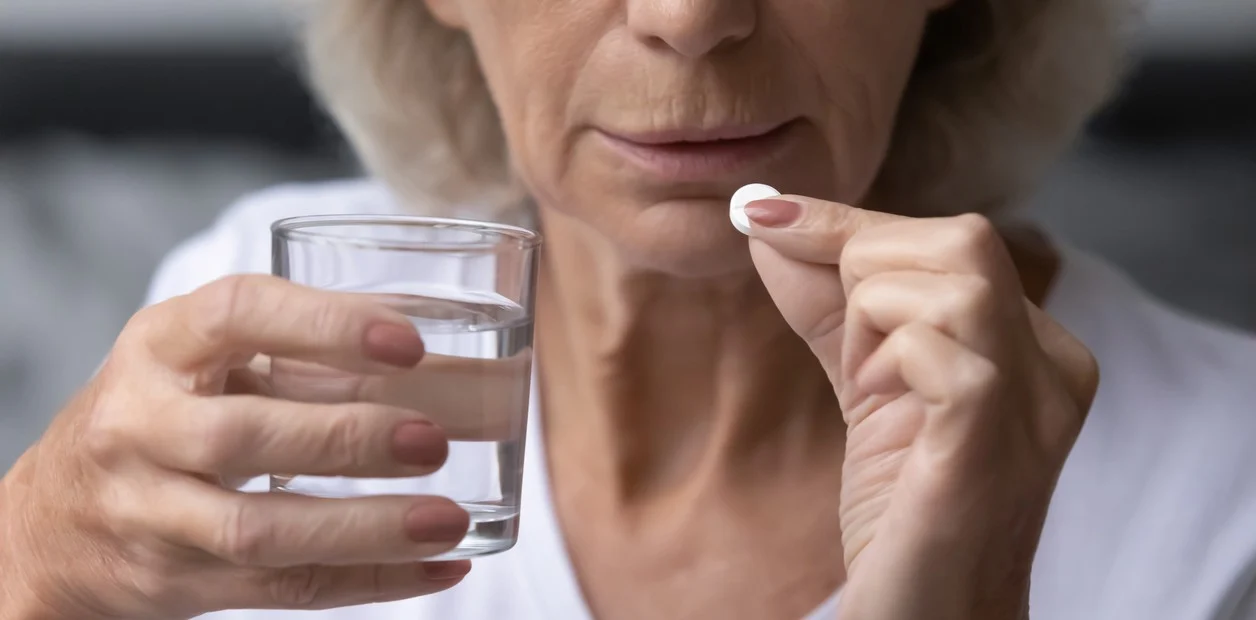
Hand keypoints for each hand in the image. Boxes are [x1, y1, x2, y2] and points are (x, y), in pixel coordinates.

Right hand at [1, 276, 471, 619]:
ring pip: (260, 530)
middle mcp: (140, 426)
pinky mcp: (175, 582)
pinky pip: (283, 588)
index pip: (237, 315)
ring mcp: (149, 512)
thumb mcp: (205, 362)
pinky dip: (370, 580)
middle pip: (242, 436)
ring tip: (448, 518)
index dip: (326, 325)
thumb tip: (445, 364)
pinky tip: (437, 565)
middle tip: (434, 440)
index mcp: (159, 346)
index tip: (408, 341)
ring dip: (367, 528)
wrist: (49, 521)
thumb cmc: (160, 415)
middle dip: (347, 440)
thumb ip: (305, 358)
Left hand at [746, 198, 1098, 619]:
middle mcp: (1054, 364)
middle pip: (962, 237)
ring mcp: (1035, 403)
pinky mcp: (995, 441)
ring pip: (955, 278)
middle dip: (866, 270)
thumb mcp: (867, 382)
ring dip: (874, 318)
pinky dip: (888, 359)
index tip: (761, 216)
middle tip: (853, 356)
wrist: (929, 616)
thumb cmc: (904, 509)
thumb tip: (767, 216)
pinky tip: (881, 404)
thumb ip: (828, 303)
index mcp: (1032, 344)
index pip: (949, 238)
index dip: (848, 225)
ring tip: (871, 386)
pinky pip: (942, 348)